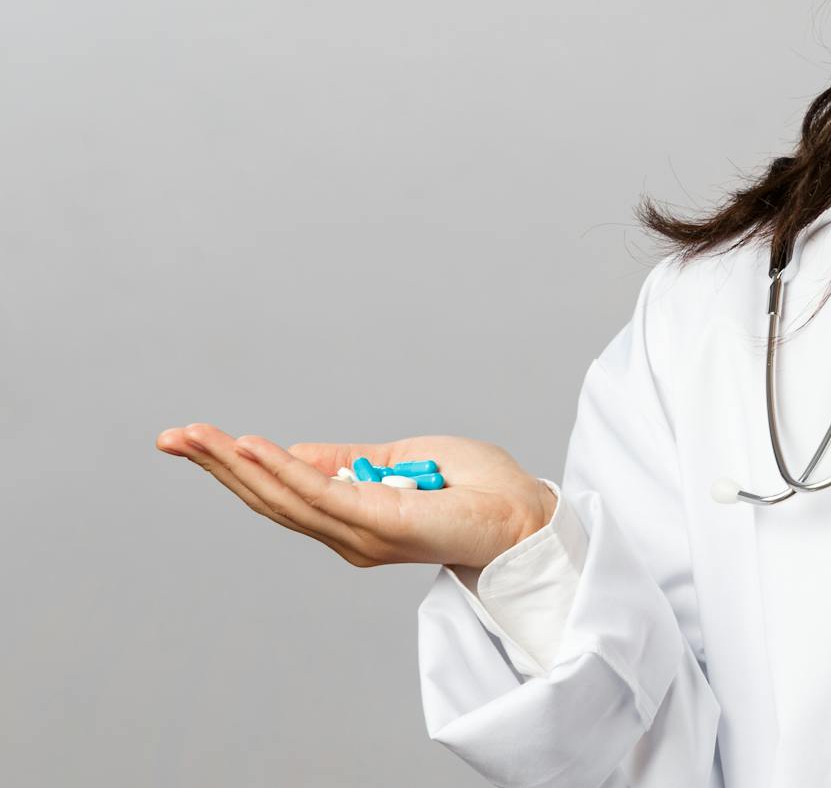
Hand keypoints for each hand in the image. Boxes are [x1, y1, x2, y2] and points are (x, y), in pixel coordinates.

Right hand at [156, 423, 558, 569]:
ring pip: (282, 496)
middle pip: (266, 496)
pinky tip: (249, 447)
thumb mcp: (399, 459)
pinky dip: (282, 469)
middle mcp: (345, 532)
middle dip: (215, 464)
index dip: (233, 464)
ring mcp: (359, 531)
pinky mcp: (378, 523)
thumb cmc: (473, 488)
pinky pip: (319, 493)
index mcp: (348, 516)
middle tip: (169, 437)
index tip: (190, 438)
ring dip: (233, 463)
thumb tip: (294, 451)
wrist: (523, 514)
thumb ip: (346, 459)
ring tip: (193, 436)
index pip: (278, 491)